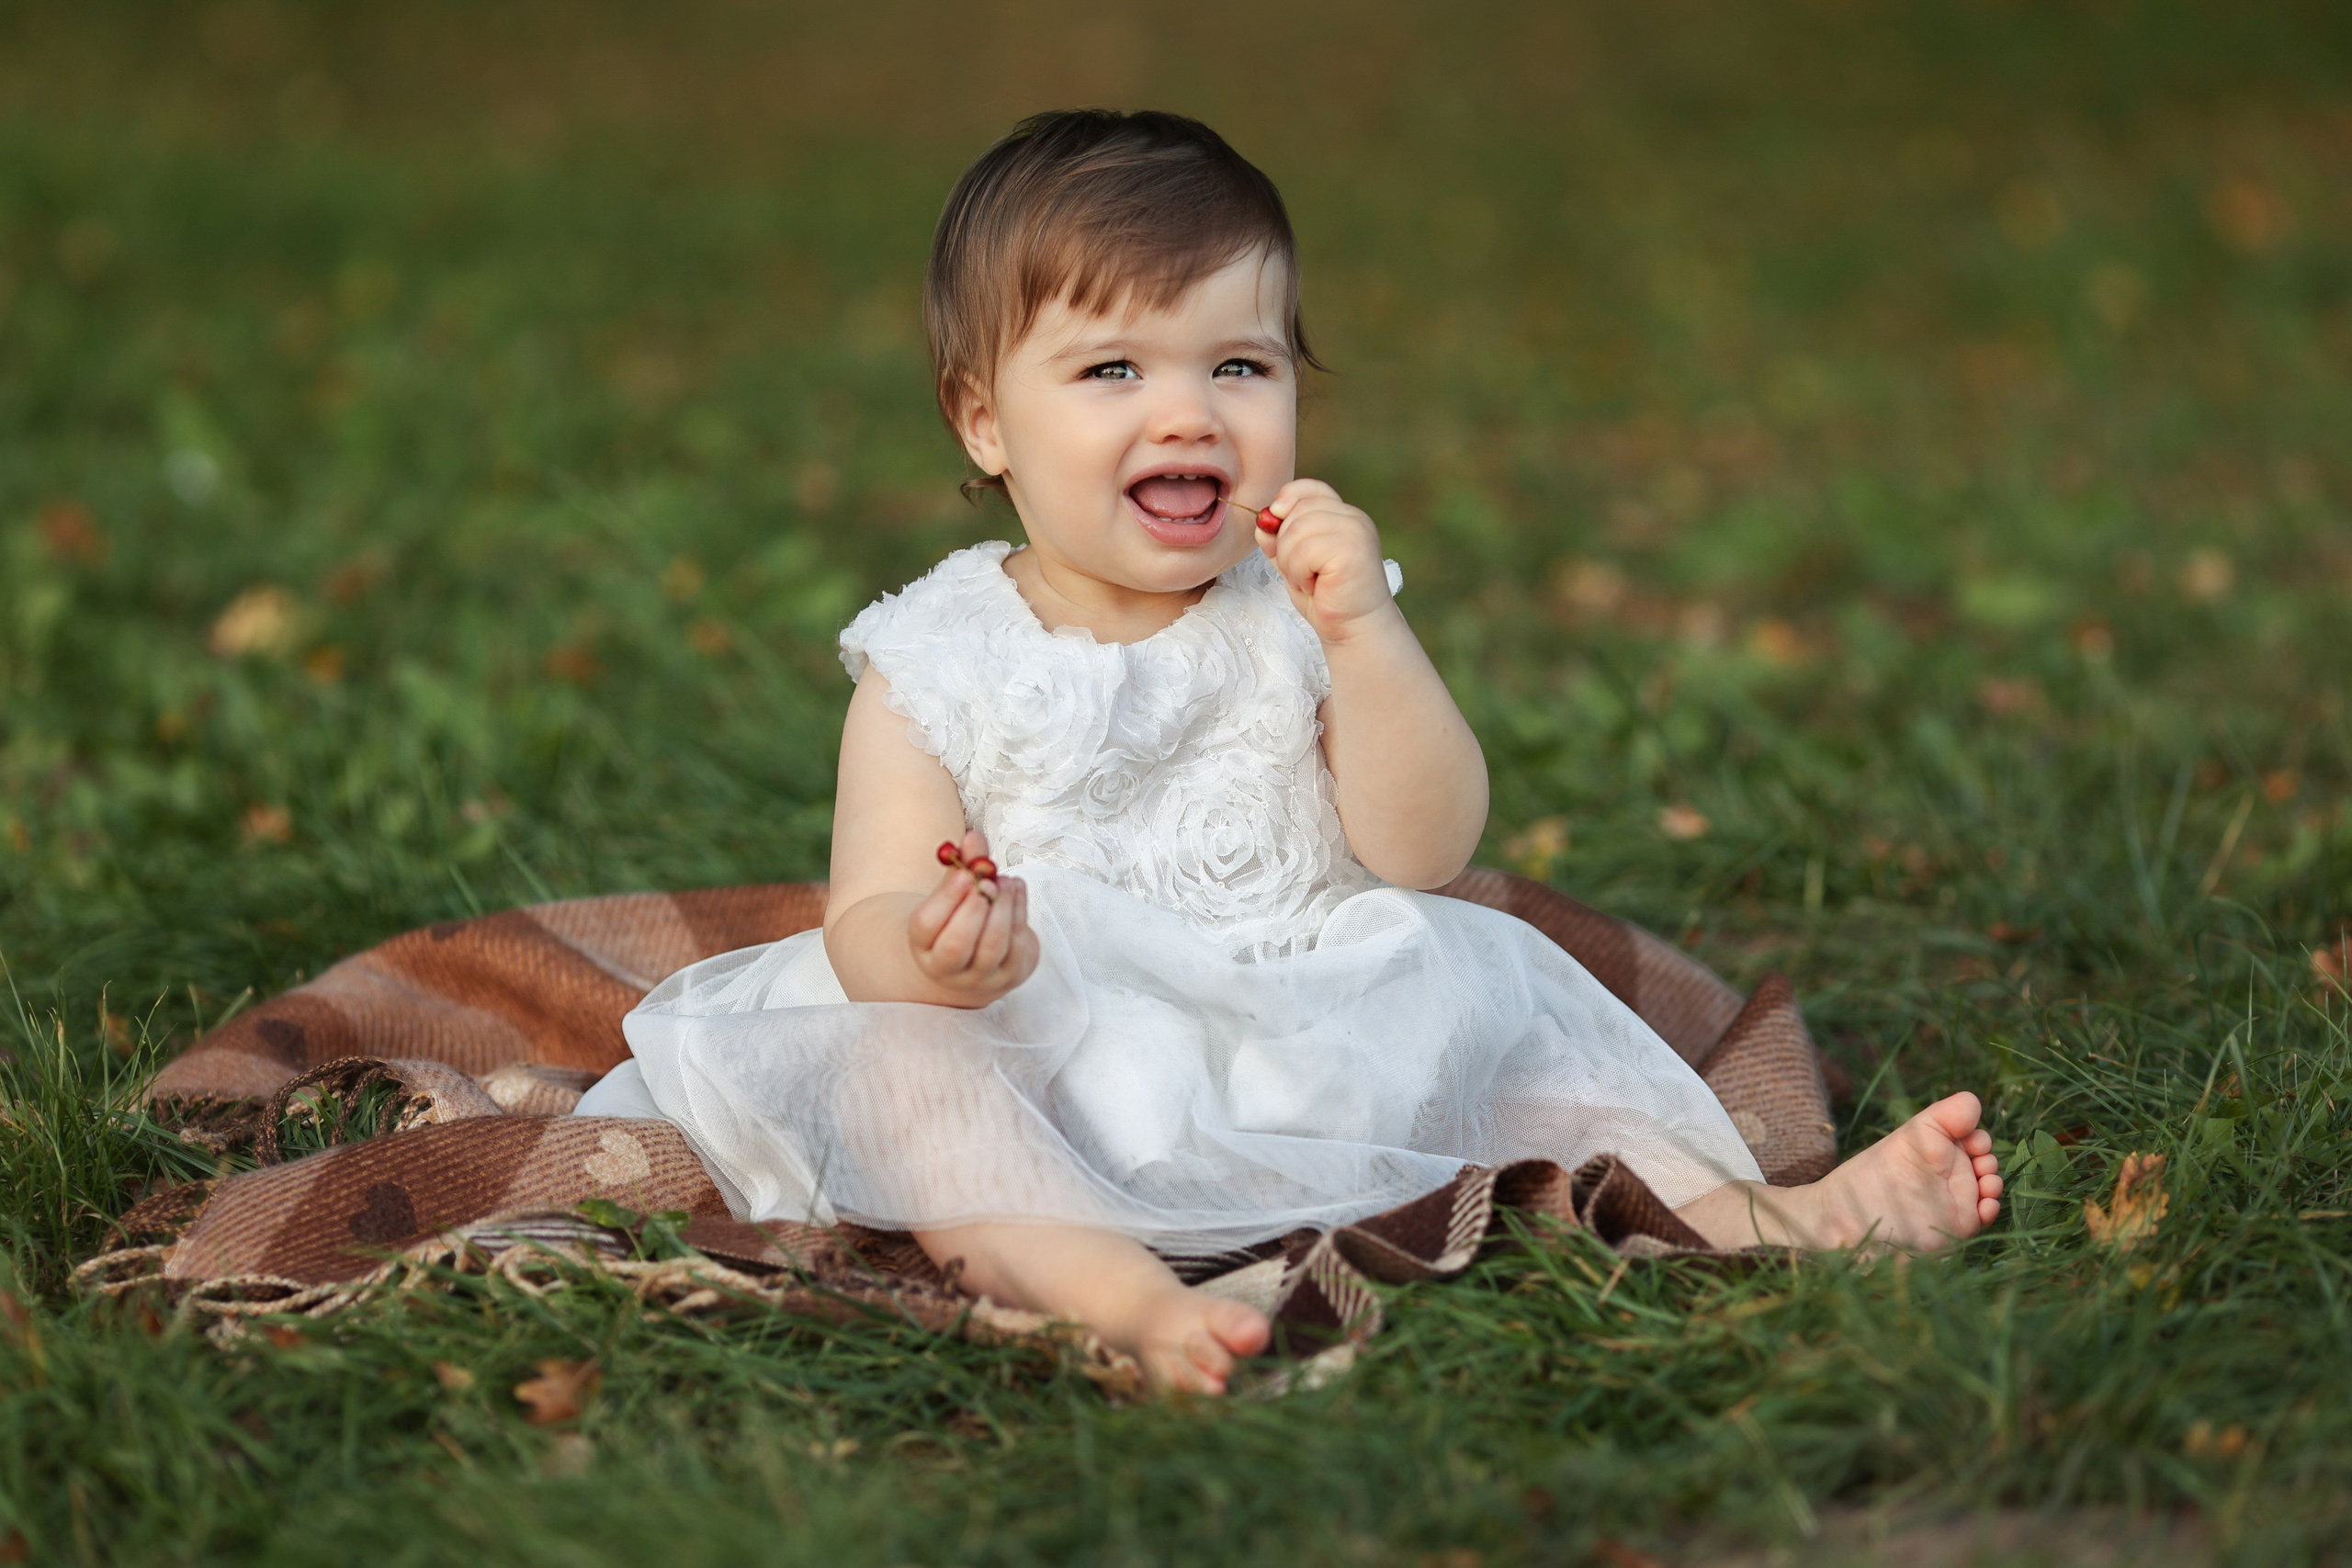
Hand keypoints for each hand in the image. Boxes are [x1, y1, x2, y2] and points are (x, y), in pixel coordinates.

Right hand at [907, 830, 1036, 1002]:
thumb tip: (974, 838)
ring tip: (1004, 881)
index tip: (964, 874)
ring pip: (993, 946)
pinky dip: (1020, 911)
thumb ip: (962, 866)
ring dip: (1002, 907)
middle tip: (987, 880)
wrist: (975, 959)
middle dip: (974, 908)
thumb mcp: (953, 893)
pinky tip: (1015, 889)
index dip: (946, 898)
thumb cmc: (959, 918)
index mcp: (924, 946)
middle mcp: (948, 969)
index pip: (926, 926)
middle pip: (957, 944)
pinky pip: (1019, 945)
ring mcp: (982, 977)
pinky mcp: (1012, 975)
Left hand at [1255, 480, 1395, 643]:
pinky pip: (1304, 550)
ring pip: (1296, 530)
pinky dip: (1299, 573)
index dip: (1287, 499)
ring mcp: (1355, 531)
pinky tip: (1315, 586)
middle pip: (1296, 510)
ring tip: (1310, 581)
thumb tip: (1262, 521)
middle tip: (1304, 573)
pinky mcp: (1351, 550)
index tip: (1277, 520)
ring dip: (1291, 563)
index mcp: (1342, 516)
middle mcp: (1353, 518)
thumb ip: (1279, 539)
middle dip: (1285, 545)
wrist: (1355, 629)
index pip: (1309, 488)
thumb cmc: (1326, 597)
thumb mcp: (1295, 563)